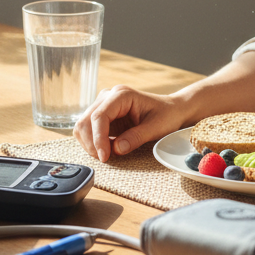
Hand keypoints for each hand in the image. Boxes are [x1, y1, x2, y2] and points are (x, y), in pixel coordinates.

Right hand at [74, 84, 189, 161]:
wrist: (171, 110)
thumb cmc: (166, 115)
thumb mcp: (156, 128)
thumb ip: (136, 138)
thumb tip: (116, 149)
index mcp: (121, 95)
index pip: (99, 116)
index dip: (98, 138)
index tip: (104, 157)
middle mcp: (108, 96)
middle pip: (86, 121)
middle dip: (92, 143)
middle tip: (105, 159)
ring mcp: (103, 105)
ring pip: (83, 126)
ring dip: (90, 144)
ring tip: (107, 155)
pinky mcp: (103, 116)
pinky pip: (88, 130)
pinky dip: (93, 143)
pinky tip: (107, 150)